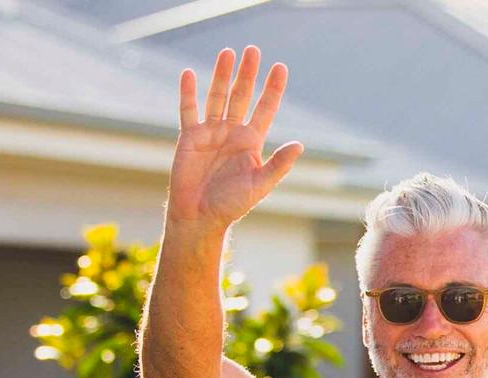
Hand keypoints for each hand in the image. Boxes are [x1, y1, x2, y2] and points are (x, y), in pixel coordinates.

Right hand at [167, 47, 302, 231]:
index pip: (265, 108)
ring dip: (222, 75)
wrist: (200, 217)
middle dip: (248, 74)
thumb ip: (278, 164)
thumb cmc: (232, 204)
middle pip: (241, 96)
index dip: (273, 89)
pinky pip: (188, 110)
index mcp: (252, 142)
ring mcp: (210, 133)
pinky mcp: (189, 137)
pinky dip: (187, 92)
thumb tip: (300, 144)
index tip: (280, 67)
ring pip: (217, 97)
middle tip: (253, 50)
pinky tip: (189, 73)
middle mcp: (232, 133)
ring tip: (227, 52)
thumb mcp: (260, 184)